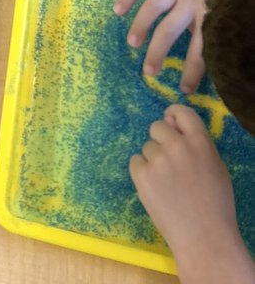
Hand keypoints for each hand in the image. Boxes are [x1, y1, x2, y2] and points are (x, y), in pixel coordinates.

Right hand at [113, 0, 251, 91]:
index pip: (200, 49)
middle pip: (169, 31)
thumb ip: (218, 26)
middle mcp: (190, 1)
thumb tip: (209, 51)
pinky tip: (117, 10)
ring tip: (132, 44)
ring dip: (140, 26)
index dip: (191, 71)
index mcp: (211, 13)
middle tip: (149, 73)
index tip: (184, 89)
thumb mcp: (235, 7)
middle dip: (158, 53)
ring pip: (153, 8)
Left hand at [129, 106, 249, 277]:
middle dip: (161, 141)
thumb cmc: (215, 204)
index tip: (170, 122)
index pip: (181, 112)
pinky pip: (135, 162)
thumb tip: (171, 122)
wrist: (204, 238)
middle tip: (170, 164)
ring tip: (167, 184)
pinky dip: (142, 173)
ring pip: (146, 148)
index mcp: (200, 143)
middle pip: (157, 127)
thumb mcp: (215, 167)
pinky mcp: (142, 176)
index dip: (173, 115)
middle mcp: (178, 146)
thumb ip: (196, 143)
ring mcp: (158, 160)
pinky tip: (155, 189)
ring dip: (153, 160)